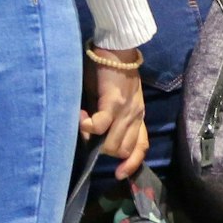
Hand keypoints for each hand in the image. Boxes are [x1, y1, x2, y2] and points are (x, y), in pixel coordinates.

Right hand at [80, 59, 148, 179]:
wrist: (116, 48)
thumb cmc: (112, 72)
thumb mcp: (115, 99)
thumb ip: (109, 118)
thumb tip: (92, 136)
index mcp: (138, 116)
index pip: (141, 148)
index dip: (131, 164)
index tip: (119, 174)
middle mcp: (136, 116)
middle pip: (123, 150)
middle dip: (103, 149)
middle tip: (89, 136)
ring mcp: (127, 111)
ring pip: (112, 143)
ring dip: (94, 139)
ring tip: (83, 124)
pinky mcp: (114, 102)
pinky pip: (101, 126)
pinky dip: (88, 126)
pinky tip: (80, 118)